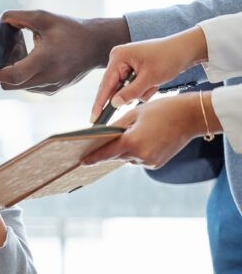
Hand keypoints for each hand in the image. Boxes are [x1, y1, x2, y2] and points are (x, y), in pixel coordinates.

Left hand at [0, 11, 129, 93]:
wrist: (96, 45)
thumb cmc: (70, 30)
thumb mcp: (44, 18)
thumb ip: (18, 18)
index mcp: (45, 60)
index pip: (13, 76)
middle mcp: (48, 78)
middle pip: (10, 85)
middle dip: (1, 74)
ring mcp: (50, 87)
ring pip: (19, 88)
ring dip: (13, 76)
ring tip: (20, 58)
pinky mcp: (52, 90)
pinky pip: (29, 87)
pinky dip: (24, 78)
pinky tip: (31, 63)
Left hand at [82, 93, 208, 168]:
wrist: (192, 117)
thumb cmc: (163, 110)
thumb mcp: (135, 113)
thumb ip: (116, 127)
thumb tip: (100, 136)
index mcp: (133, 141)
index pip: (106, 153)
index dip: (93, 158)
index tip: (81, 162)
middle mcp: (140, 155)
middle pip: (116, 155)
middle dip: (111, 148)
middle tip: (102, 142)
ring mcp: (149, 162)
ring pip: (128, 157)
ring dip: (126, 149)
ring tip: (135, 133)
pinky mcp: (156, 164)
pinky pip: (139, 159)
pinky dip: (137, 151)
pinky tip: (145, 139)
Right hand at [91, 27, 208, 120]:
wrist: (187, 50)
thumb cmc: (169, 58)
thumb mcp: (149, 78)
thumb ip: (130, 93)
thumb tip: (113, 105)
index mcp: (118, 57)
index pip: (105, 85)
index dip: (100, 103)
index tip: (93, 118)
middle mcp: (119, 60)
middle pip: (115, 88)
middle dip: (129, 94)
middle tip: (144, 91)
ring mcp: (126, 65)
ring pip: (125, 90)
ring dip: (140, 91)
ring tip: (154, 84)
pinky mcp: (133, 70)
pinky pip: (132, 87)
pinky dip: (144, 89)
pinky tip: (155, 82)